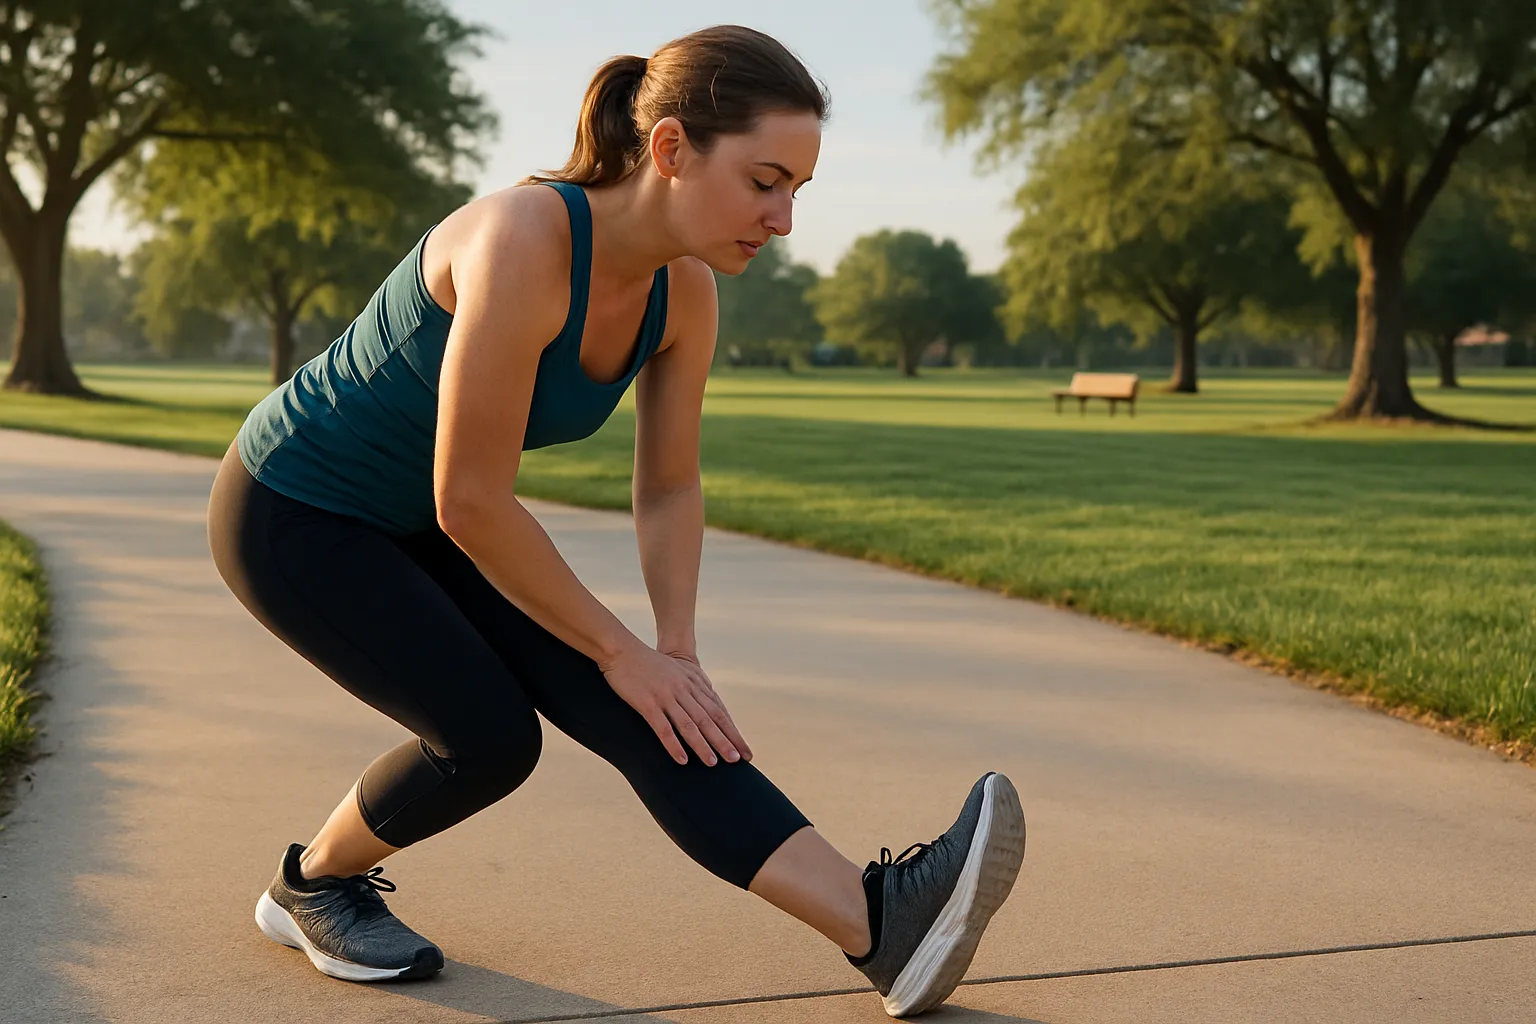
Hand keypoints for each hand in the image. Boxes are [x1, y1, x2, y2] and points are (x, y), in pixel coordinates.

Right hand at [599, 643, 752, 765]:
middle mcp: (683, 690)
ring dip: (702, 745)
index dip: (732, 732)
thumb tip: (708, 701)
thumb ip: (692, 685)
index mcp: (692, 684)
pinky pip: (663, 727)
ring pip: (689, 725)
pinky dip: (674, 745)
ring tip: (713, 764)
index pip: (718, 711)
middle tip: (737, 760)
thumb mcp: (677, 670)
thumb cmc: (648, 662)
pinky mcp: (647, 703)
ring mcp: (666, 696)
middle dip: (724, 741)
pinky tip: (682, 760)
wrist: (622, 650)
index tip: (743, 750)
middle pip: (708, 719)